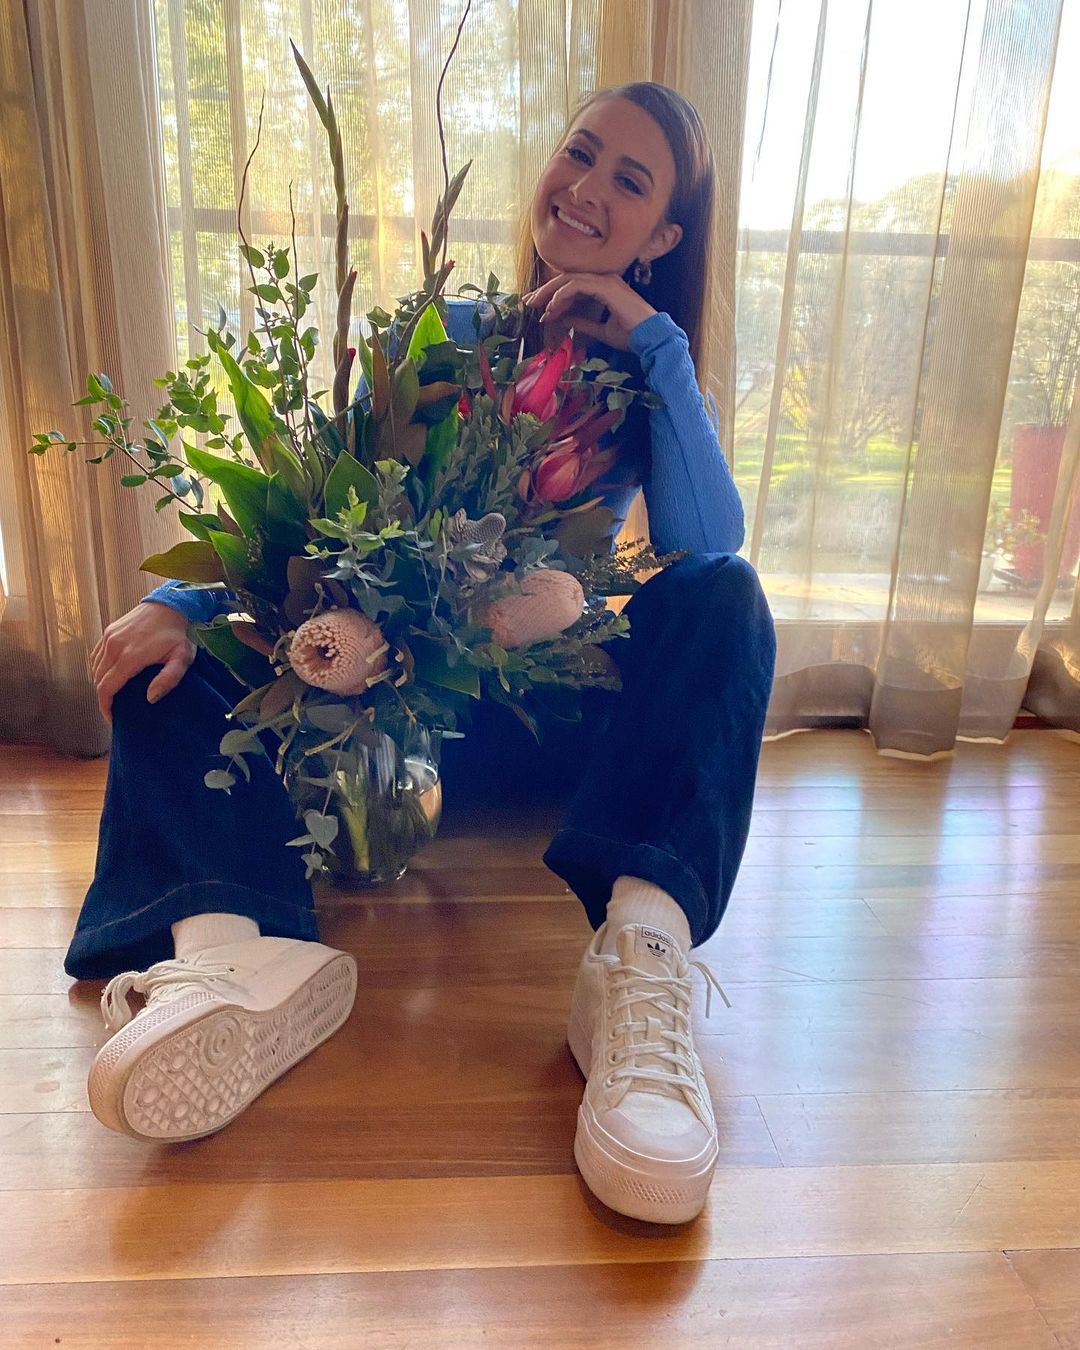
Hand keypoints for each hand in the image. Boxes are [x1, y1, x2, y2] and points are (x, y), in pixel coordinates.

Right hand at [90, 602, 194, 722]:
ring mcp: (109, 637)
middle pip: (98, 680)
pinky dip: (98, 669)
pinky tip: (110, 677)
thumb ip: (168, 679)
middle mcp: (114, 646)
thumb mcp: (182, 658)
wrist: (170, 605)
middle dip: (103, 699)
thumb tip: (150, 698)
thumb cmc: (178, 634)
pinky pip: (96, 656)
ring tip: (113, 696)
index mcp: (130, 656)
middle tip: (115, 710)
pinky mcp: (108, 632)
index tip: (112, 719)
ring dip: (101, 684)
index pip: (106, 688)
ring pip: (95, 668)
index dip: (105, 707)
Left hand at [521, 272, 656, 351]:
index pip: (573, 285)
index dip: (554, 296)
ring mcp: (605, 281)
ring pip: (569, 280)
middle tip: (528, 301)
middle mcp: (604, 280)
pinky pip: (576, 286)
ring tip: (537, 306)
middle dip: (545, 290)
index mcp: (605, 288)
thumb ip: (584, 323)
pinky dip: (562, 295)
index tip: (539, 309)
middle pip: (567, 279)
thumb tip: (566, 320)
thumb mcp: (602, 330)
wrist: (651, 338)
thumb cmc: (633, 335)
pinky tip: (552, 308)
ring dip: (550, 292)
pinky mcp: (605, 287)